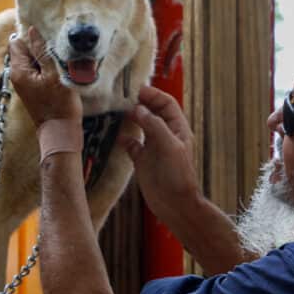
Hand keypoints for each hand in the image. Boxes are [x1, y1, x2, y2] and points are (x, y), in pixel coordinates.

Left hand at [8, 27, 81, 126]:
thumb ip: (42, 51)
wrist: (60, 131)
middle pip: (24, 51)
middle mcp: (17, 76)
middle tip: (56, 53)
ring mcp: (24, 83)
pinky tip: (58, 73)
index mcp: (19, 71)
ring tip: (59, 64)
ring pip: (32, 60)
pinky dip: (46, 68)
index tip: (48, 40)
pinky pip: (36, 71)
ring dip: (45, 59)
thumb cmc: (59, 104)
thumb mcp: (53, 73)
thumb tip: (32, 31)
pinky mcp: (32, 88)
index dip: (31, 38)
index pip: (17, 43)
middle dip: (39, 48)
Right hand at [119, 85, 201, 222]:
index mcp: (177, 129)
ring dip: (130, 118)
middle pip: (152, 112)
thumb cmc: (178, 175)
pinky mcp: (143, 161)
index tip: (135, 89)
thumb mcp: (169, 146)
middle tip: (121, 97)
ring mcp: (153, 148)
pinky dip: (124, 139)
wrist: (175, 205)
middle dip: (139, 103)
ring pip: (141, 126)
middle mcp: (165, 135)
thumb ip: (154, 125)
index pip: (166, 104)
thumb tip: (138, 108)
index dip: (153, 95)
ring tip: (116, 111)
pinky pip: (132, 145)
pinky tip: (116, 136)